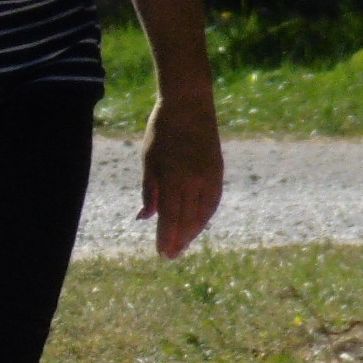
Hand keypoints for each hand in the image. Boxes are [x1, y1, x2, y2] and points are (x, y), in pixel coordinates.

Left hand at [140, 94, 223, 257]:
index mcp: (173, 178)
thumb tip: (145, 217)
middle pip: (187, 219)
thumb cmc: (162, 132)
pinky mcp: (218, 171)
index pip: (170, 217)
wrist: (189, 106)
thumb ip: (150, 191)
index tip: (161, 253)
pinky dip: (205, 216)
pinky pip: (213, 201)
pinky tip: (197, 224)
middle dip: (178, 240)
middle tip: (170, 256)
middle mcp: (194, 180)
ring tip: (182, 244)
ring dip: (193, 231)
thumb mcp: (148, 160)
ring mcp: (209, 176)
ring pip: (203, 213)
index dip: (165, 237)